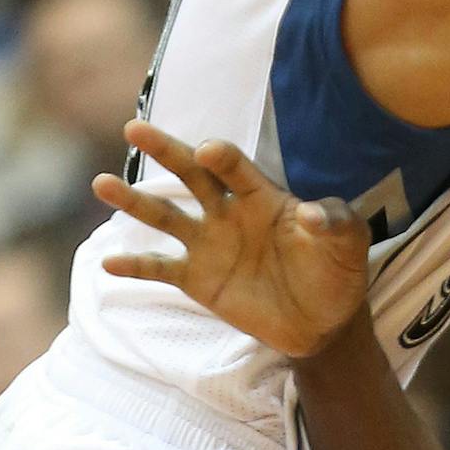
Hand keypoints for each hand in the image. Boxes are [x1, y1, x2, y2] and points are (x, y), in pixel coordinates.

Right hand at [92, 121, 368, 358]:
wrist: (325, 322)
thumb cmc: (337, 271)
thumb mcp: (348, 243)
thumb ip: (335, 222)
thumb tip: (311, 212)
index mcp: (264, 197)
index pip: (238, 168)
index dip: (224, 158)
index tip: (211, 150)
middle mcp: (230, 213)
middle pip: (192, 176)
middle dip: (166, 152)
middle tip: (134, 128)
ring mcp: (209, 245)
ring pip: (165, 216)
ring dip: (134, 201)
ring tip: (101, 182)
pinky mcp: (198, 279)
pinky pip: (160, 268)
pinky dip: (135, 266)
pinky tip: (109, 262)